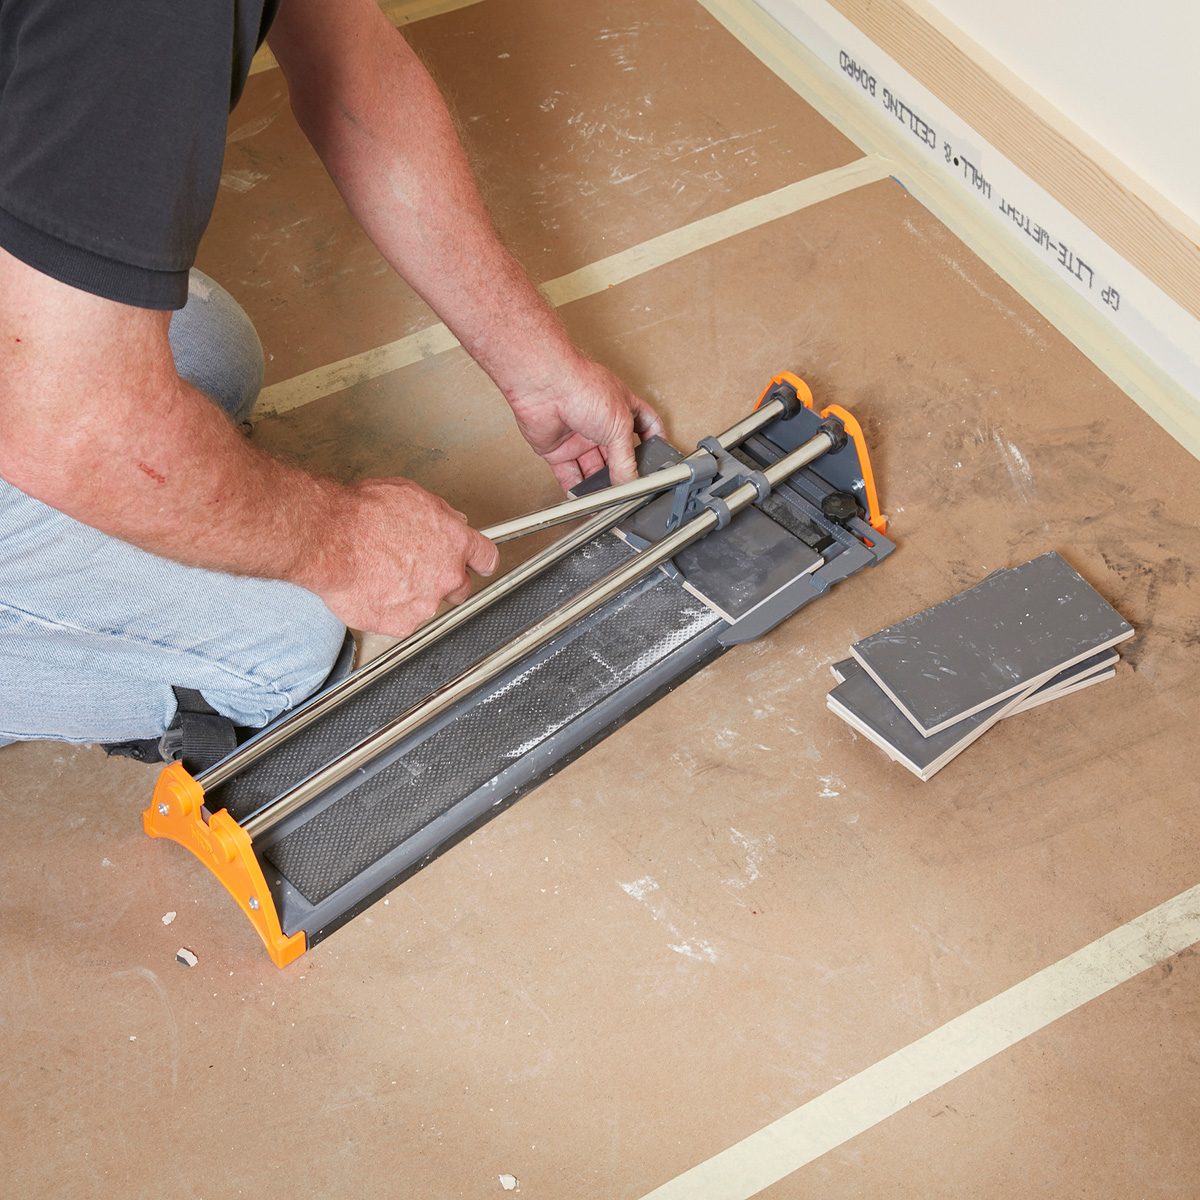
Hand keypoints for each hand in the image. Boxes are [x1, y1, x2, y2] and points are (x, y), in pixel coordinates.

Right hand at [298, 477, 498, 636]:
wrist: (332, 541)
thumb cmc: (363, 514)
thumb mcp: (410, 495)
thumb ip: (439, 513)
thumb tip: (450, 519)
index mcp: (454, 542)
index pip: (486, 556)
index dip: (481, 561)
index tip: (479, 565)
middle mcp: (446, 575)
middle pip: (460, 587)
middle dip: (443, 580)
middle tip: (416, 569)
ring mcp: (425, 603)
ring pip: (427, 605)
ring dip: (412, 595)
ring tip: (382, 575)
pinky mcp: (401, 624)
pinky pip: (401, 620)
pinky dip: (388, 610)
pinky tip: (372, 590)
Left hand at [507, 357, 663, 489]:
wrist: (544, 386)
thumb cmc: (581, 386)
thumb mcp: (620, 425)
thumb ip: (626, 458)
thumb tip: (631, 481)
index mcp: (622, 409)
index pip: (645, 426)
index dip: (654, 443)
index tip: (658, 461)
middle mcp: (601, 423)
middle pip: (617, 455)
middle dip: (623, 472)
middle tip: (629, 489)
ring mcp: (579, 436)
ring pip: (593, 468)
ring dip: (600, 485)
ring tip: (608, 501)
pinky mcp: (557, 449)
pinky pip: (568, 474)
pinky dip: (576, 489)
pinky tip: (584, 500)